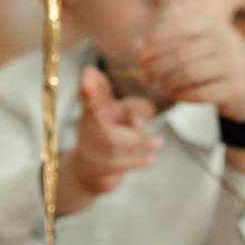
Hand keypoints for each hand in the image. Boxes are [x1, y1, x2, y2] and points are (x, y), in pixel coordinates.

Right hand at [67, 66, 158, 203]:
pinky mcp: (98, 171)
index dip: (89, 84)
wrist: (89, 172)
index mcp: (93, 111)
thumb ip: (137, 110)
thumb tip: (136, 123)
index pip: (88, 94)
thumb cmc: (113, 136)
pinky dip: (138, 160)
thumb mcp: (127, 117)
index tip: (90, 71)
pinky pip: (119, 164)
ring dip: (139, 140)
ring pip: (111, 139)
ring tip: (157, 142)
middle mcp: (87, 128)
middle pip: (94, 113)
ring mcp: (90, 150)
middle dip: (117, 111)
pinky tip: (150, 158)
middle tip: (145, 121)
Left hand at [139, 15, 244, 121]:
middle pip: (180, 53)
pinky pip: (200, 93)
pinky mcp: (236, 87)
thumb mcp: (199, 44)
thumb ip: (170, 42)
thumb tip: (137, 44)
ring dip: (168, 83)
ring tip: (161, 87)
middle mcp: (225, 40)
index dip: (156, 39)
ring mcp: (233, 64)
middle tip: (144, 77)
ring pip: (188, 74)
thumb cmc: (217, 62)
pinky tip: (176, 95)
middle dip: (156, 67)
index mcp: (213, 24)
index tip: (141, 54)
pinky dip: (182, 96)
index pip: (179, 25)